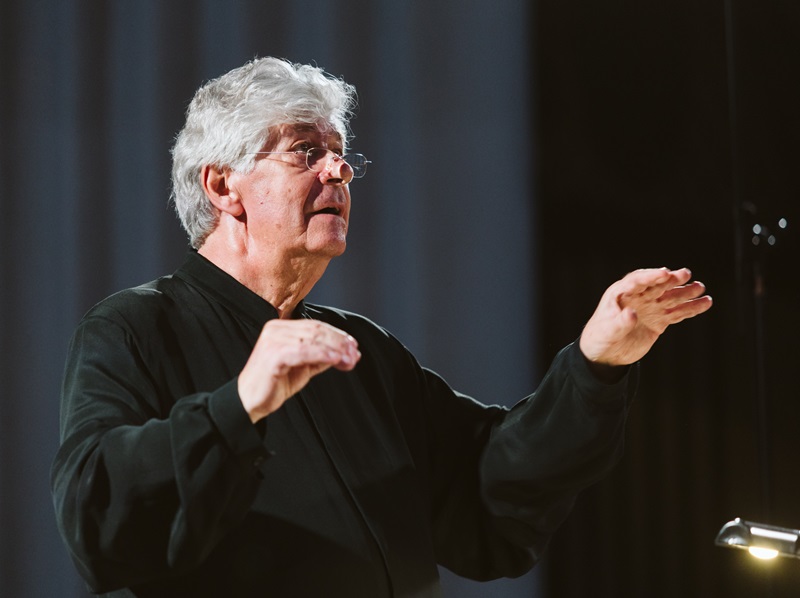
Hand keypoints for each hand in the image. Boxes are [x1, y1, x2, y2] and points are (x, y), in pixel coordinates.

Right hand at [238, 319, 360, 421]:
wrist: (250, 400)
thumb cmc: (274, 383)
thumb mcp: (303, 367)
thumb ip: (320, 357)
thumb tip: (345, 352)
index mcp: (282, 328)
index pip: (316, 326)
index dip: (338, 335)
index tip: (354, 347)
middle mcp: (276, 329)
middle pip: (316, 330)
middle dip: (340, 343)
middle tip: (355, 355)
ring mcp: (273, 340)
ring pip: (312, 339)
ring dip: (335, 349)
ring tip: (350, 360)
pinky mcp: (273, 354)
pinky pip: (303, 351)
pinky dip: (322, 354)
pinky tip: (335, 360)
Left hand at [579, 267, 711, 366]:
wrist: (606, 353)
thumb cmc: (601, 338)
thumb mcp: (607, 331)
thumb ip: (619, 323)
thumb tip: (631, 314)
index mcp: (621, 293)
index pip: (637, 280)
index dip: (651, 276)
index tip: (665, 272)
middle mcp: (638, 297)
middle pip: (657, 285)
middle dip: (671, 279)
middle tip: (686, 274)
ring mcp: (650, 308)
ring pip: (670, 297)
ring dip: (685, 292)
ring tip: (700, 288)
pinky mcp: (659, 320)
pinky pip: (677, 313)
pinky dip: (690, 308)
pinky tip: (705, 303)